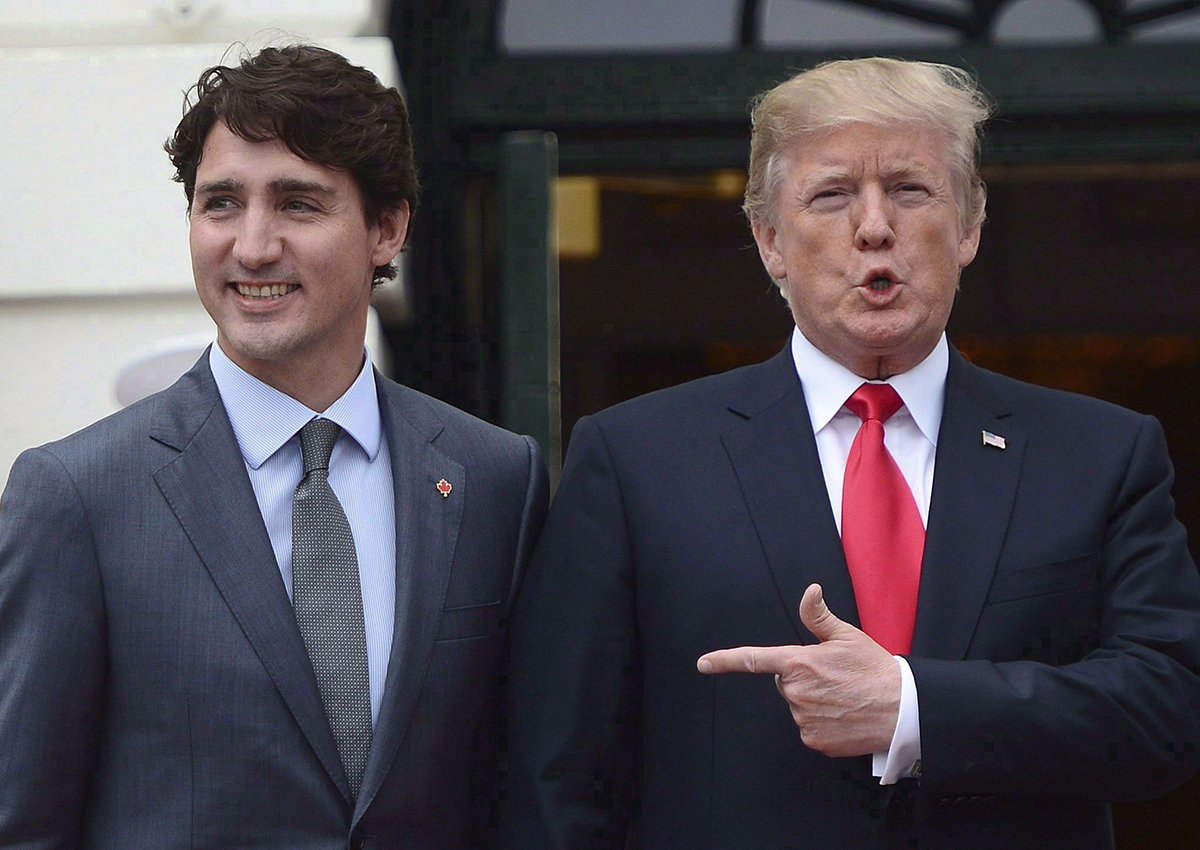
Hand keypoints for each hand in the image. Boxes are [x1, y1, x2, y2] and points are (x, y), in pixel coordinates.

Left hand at [696, 583, 900, 756]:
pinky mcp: (814, 740)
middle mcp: (796, 692)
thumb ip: (819, 616)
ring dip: (814, 701)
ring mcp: (803, 718)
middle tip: (833, 678)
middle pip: (786, 683)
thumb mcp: (847, 636)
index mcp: (799, 663)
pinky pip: (809, 728)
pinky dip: (822, 722)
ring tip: (843, 697)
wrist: (902, 708)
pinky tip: (843, 715)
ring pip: (798, 705)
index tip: (703, 663)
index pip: (754, 660)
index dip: (725, 660)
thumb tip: (810, 591)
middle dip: (802, 679)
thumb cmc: (874, 669)